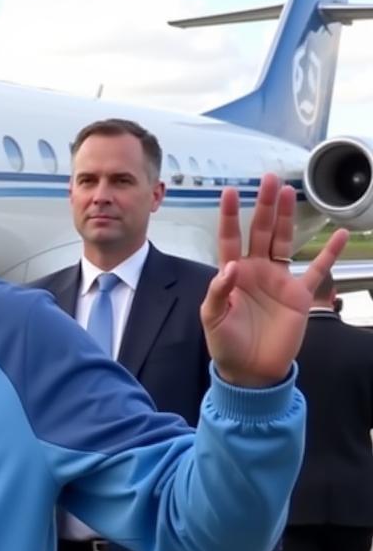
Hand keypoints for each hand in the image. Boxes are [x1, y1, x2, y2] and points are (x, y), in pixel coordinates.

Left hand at [200, 173, 349, 386]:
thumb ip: (218, 293)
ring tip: (289, 191)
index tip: (230, 192)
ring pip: (285, 241)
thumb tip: (232, 265)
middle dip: (265, 206)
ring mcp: (279, 280)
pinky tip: (338, 233)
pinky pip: (317, 269)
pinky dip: (329, 252)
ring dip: (287, 218)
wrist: (251, 371)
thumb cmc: (226, 345)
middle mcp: (256, 271)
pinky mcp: (299, 295)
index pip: (229, 239)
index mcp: (232, 275)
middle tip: (269, 178)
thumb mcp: (212, 320)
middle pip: (261, 231)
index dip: (230, 216)